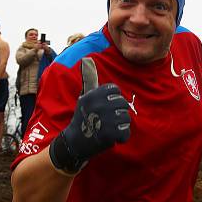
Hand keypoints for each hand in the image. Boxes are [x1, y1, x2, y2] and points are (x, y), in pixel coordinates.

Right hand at [49, 57, 130, 174]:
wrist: (75, 142)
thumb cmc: (83, 117)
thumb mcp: (85, 96)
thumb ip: (89, 78)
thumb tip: (86, 59)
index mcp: (94, 94)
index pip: (115, 90)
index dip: (113, 99)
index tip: (105, 107)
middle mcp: (99, 104)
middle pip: (123, 104)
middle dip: (117, 113)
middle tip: (104, 120)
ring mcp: (105, 119)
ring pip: (126, 118)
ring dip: (119, 126)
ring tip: (107, 128)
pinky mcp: (109, 134)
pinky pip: (126, 132)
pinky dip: (120, 137)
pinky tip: (110, 137)